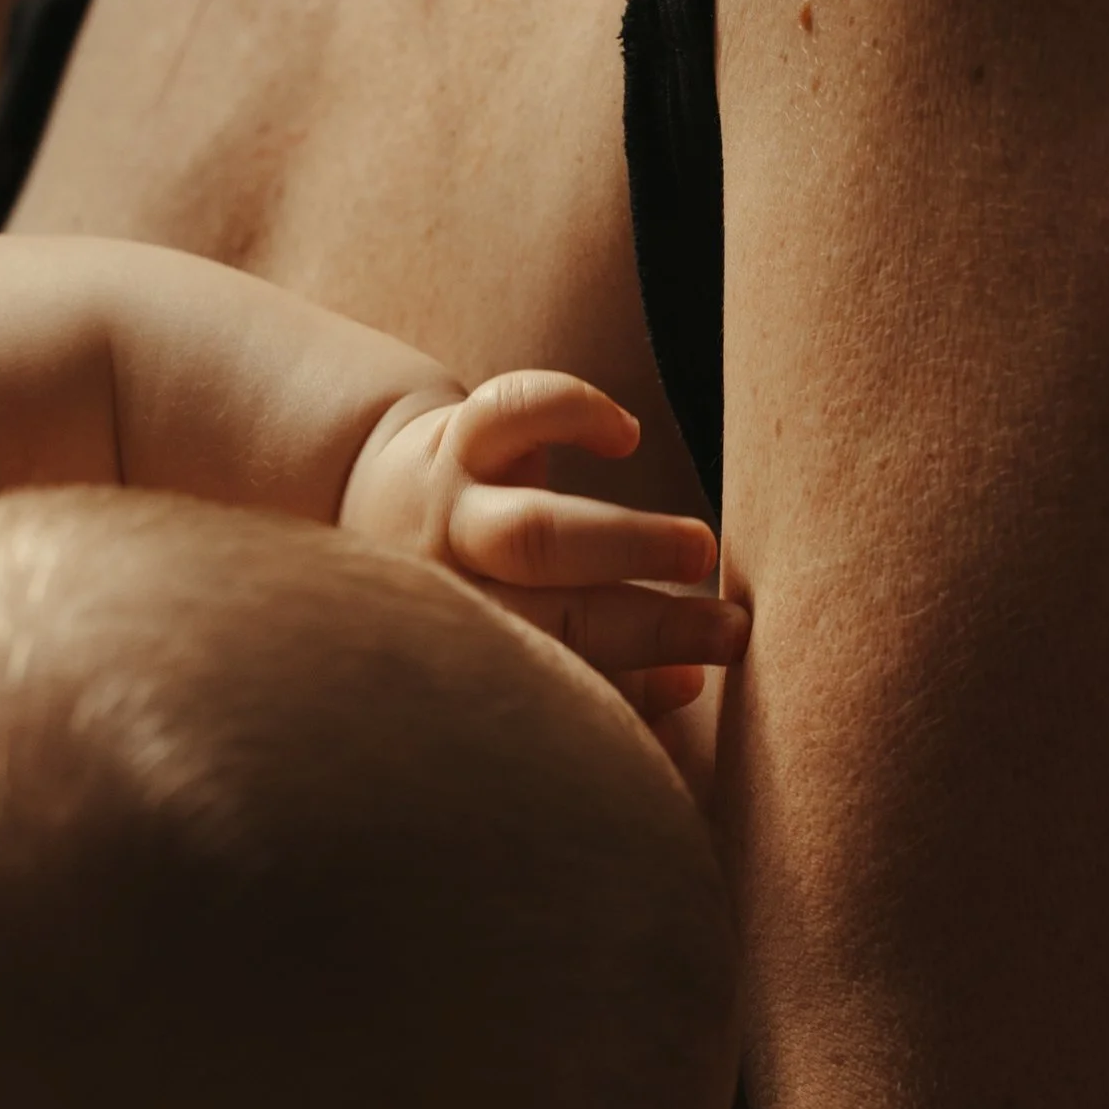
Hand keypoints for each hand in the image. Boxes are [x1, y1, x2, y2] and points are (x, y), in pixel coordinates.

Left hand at [341, 371, 746, 716]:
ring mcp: (449, 513)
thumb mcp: (516, 638)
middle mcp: (451, 589)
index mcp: (469, 653)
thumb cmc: (480, 592)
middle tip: (731, 634)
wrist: (377, 502)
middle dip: (647, 630)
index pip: (553, 683)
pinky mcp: (455, 440)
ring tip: (704, 551)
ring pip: (532, 533)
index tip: (694, 685)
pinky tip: (625, 436)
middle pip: (551, 618)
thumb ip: (599, 674)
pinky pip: (508, 413)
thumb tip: (689, 687)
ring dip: (625, 544)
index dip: (624, 694)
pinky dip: (570, 414)